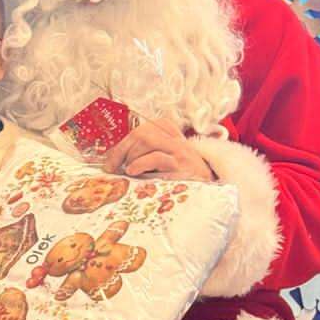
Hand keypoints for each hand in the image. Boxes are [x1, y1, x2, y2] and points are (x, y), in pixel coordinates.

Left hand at [102, 118, 216, 182]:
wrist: (208, 191)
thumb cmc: (180, 177)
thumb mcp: (162, 160)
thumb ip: (143, 153)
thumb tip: (114, 159)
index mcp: (170, 133)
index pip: (142, 128)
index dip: (123, 143)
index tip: (112, 160)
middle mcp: (175, 139)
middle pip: (141, 132)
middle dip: (122, 149)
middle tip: (113, 167)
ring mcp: (179, 151)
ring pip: (147, 140)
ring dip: (131, 156)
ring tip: (128, 171)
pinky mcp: (180, 166)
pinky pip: (155, 157)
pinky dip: (139, 164)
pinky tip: (133, 172)